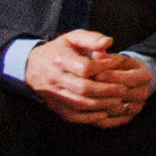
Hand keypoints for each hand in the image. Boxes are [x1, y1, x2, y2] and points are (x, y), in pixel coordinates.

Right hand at [26, 32, 154, 127]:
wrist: (32, 67)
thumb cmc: (58, 50)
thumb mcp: (72, 38)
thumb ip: (91, 39)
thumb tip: (109, 42)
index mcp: (59, 60)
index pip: (84, 68)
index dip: (102, 68)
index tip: (115, 64)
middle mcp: (54, 78)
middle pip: (83, 88)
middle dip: (106, 90)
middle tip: (123, 89)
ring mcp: (53, 95)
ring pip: (80, 104)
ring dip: (102, 104)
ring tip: (119, 101)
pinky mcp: (55, 107)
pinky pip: (73, 116)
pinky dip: (90, 117)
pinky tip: (105, 112)